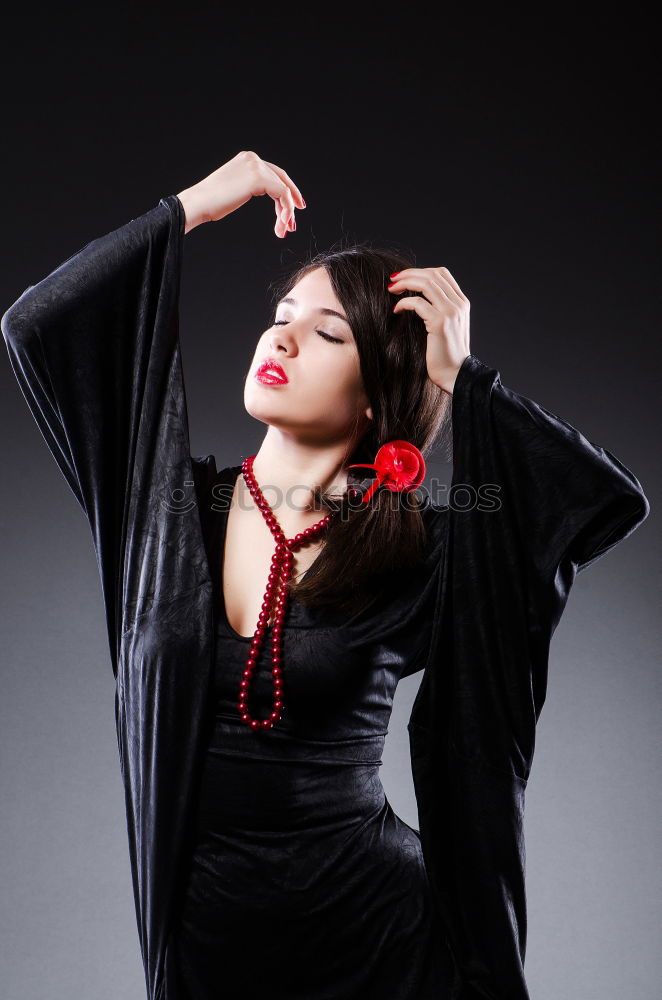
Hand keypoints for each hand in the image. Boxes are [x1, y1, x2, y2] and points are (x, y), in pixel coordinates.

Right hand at [176, 150, 305, 236]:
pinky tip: (282, 224)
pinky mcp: (259, 178)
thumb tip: (265, 195)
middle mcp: (253, 158)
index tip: (294, 206)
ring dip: (286, 212)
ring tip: (284, 230)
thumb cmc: (211, 202)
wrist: (198, 203)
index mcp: (247, 159)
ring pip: (283, 189)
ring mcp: (256, 166)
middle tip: (293, 222)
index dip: (287, 190)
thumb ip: (250, 187)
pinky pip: (282, 194)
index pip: (274, 173)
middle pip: (282, 180)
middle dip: (291, 202)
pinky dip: (285, 210)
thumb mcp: (235, 189)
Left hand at [388, 266, 469, 394]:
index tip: (403, 277)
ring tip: (391, 289)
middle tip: (392, 280)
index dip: (420, 271)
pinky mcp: (440, 323)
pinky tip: (396, 310)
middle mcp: (458, 304)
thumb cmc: (446, 356)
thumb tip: (416, 299)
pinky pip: (418, 303)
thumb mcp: (446, 328)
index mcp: (461, 303)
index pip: (442, 274)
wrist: (456, 375)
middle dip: (409, 274)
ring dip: (405, 283)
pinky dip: (404, 303)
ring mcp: (451, 312)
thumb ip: (438, 310)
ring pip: (426, 284)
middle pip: (432, 275)